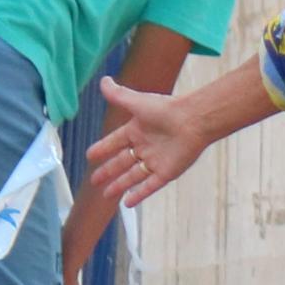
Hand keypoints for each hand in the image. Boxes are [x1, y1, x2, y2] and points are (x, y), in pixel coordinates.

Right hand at [88, 75, 206, 208]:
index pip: (115, 142)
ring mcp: (155, 161)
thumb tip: (103, 81)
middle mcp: (145, 146)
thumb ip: (118, 95)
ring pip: (133, 176)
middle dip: (108, 171)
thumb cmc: (167, 109)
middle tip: (94, 180)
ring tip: (106, 194)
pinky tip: (127, 203)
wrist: (194, 121)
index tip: (90, 156)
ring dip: (120, 185)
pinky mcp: (166, 173)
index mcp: (137, 130)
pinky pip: (149, 186)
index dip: (102, 149)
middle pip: (122, 162)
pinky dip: (138, 194)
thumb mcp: (137, 102)